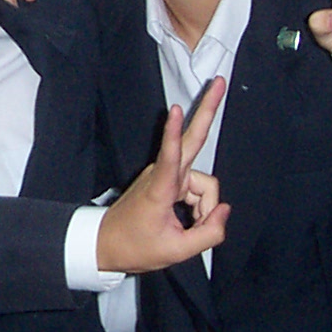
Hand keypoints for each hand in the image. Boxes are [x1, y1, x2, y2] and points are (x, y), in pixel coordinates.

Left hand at [97, 79, 229, 272]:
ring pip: (204, 184)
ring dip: (205, 208)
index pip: (170, 156)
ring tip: (188, 229)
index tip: (175, 110)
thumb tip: (224, 210)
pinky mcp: (169, 179)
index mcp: (160, 189)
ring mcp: (167, 174)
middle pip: (192, 138)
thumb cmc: (136, 247)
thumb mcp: (176, 251)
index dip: (173, 134)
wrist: (106, 244)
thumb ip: (208, 233)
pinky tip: (188, 221)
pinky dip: (199, 207)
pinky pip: (197, 189)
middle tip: (220, 80)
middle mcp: (164, 174)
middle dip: (207, 109)